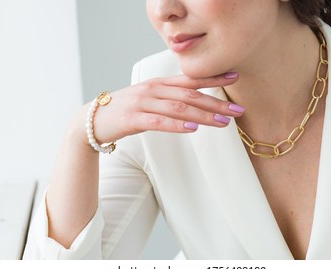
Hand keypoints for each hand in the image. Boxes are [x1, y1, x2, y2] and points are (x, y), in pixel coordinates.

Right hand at [87, 72, 243, 144]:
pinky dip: (177, 124)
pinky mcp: (133, 118)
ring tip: (223, 122)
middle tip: (237, 110)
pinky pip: (159, 121)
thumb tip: (194, 105)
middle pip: (190, 94)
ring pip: (179, 107)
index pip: (190, 79)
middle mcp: (153, 89)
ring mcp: (143, 102)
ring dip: (203, 115)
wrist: (93, 120)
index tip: (234, 77)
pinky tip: (193, 128)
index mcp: (159, 84)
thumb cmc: (125, 110)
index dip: (213, 78)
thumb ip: (169, 98)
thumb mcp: (148, 99)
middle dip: (216, 102)